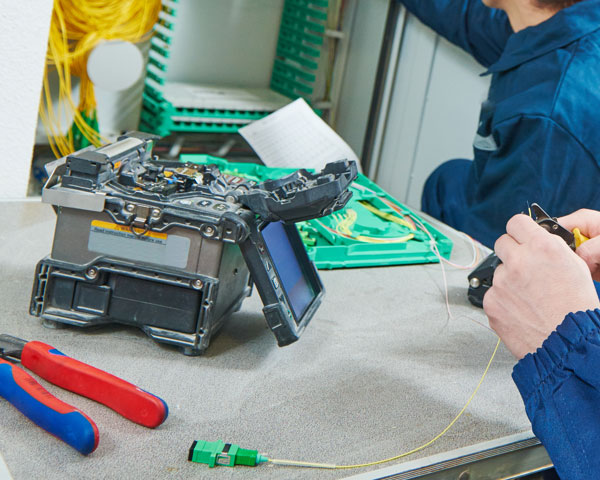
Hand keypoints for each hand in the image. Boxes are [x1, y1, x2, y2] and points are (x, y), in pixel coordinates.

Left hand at [483, 214, 599, 358]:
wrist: (568, 344)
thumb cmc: (576, 309)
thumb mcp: (575, 267)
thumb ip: (550, 249)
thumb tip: (536, 240)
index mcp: (542, 247)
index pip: (517, 222)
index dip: (520, 230)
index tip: (521, 236)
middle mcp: (519, 261)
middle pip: (502, 243)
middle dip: (512, 252)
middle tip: (524, 267)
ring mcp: (501, 282)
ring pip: (498, 271)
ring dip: (509, 279)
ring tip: (529, 297)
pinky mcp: (491, 302)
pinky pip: (493, 293)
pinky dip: (503, 300)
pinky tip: (520, 310)